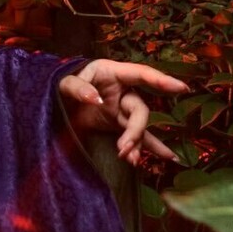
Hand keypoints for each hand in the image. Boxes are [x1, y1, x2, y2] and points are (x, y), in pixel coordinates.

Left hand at [56, 59, 187, 166]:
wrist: (52, 100)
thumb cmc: (58, 83)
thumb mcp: (62, 81)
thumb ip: (76, 87)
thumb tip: (95, 99)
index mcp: (112, 72)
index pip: (141, 74)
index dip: (161, 80)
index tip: (180, 88)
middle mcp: (122, 90)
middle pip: (139, 109)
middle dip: (134, 130)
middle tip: (122, 148)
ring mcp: (121, 108)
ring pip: (139, 126)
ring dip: (136, 143)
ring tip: (130, 159)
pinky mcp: (117, 124)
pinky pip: (136, 137)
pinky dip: (145, 148)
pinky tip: (168, 157)